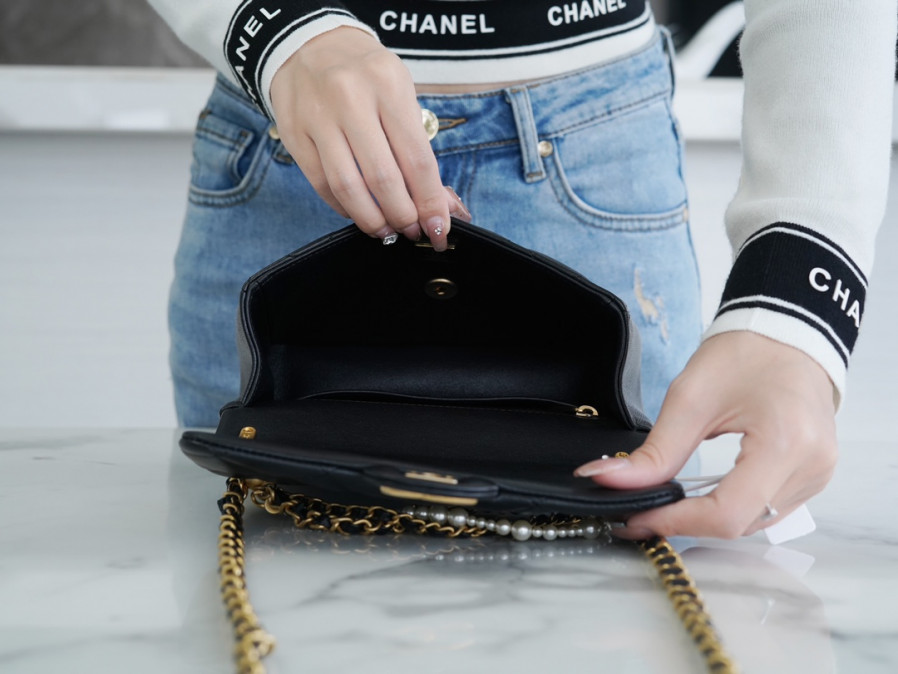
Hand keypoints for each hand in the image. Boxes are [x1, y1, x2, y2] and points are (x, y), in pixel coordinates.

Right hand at [270, 27, 464, 250]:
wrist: (308, 45)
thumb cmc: (366, 76)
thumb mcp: (401, 96)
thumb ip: (420, 150)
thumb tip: (442, 206)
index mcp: (388, 85)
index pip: (416, 159)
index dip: (430, 202)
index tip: (438, 228)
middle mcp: (351, 98)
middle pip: (383, 179)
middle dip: (402, 216)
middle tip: (411, 230)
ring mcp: (318, 117)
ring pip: (348, 188)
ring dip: (372, 220)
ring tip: (385, 230)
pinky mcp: (294, 134)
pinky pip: (323, 184)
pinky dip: (344, 207)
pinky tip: (358, 211)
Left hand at [575, 332, 837, 538]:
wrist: (786, 334)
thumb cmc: (746, 354)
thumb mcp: (690, 397)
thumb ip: (655, 451)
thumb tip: (608, 478)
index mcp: (785, 443)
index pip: (727, 513)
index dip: (677, 521)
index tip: (637, 519)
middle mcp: (810, 466)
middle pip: (739, 524)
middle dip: (687, 522)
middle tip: (643, 511)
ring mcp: (817, 475)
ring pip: (752, 523)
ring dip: (708, 519)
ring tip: (669, 502)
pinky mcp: (813, 477)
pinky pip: (767, 510)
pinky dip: (732, 507)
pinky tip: (705, 494)